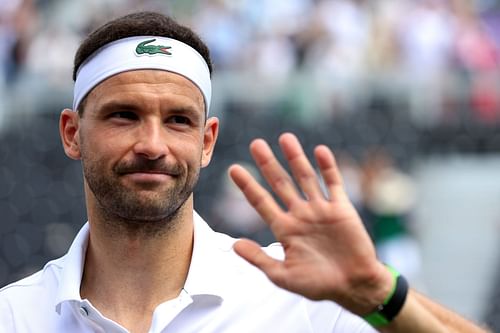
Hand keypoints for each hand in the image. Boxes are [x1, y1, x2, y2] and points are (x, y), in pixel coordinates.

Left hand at [228, 133, 392, 314]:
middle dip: (268, 164)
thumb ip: (259, 259)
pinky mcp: (341, 208)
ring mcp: (320, 209)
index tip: (234, 169)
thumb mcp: (283, 275)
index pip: (261, 202)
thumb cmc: (318, 284)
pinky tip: (319, 150)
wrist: (353, 286)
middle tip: (255, 144)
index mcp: (284, 228)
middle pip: (280, 183)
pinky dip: (328, 167)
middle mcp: (300, 214)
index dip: (248, 186)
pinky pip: (334, 183)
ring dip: (296, 158)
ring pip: (305, 177)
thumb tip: (234, 245)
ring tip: (285, 138)